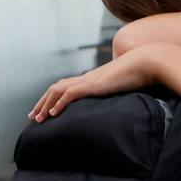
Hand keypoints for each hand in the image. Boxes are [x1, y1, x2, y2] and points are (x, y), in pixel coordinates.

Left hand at [29, 46, 162, 121]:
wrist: (148, 62)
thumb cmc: (141, 74)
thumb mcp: (126, 86)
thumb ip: (119, 92)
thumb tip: (122, 103)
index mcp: (93, 78)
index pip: (67, 87)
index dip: (54, 98)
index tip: (47, 110)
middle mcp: (87, 78)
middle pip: (56, 88)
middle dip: (42, 102)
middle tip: (33, 117)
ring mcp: (89, 80)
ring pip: (58, 91)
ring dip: (45, 105)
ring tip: (38, 119)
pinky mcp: (93, 85)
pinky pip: (70, 94)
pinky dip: (59, 103)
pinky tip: (53, 114)